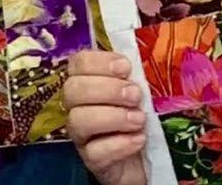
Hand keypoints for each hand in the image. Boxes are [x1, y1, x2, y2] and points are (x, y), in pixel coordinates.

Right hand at [65, 51, 147, 184]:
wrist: (148, 158)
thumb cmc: (142, 114)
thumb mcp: (144, 90)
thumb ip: (138, 75)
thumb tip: (145, 61)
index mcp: (89, 81)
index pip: (78, 62)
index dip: (99, 62)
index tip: (126, 68)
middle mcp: (79, 106)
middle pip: (73, 89)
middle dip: (107, 89)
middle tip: (136, 95)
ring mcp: (82, 134)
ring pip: (78, 120)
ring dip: (113, 117)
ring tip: (139, 119)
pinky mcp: (91, 160)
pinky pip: (93, 152)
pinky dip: (119, 144)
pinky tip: (139, 139)